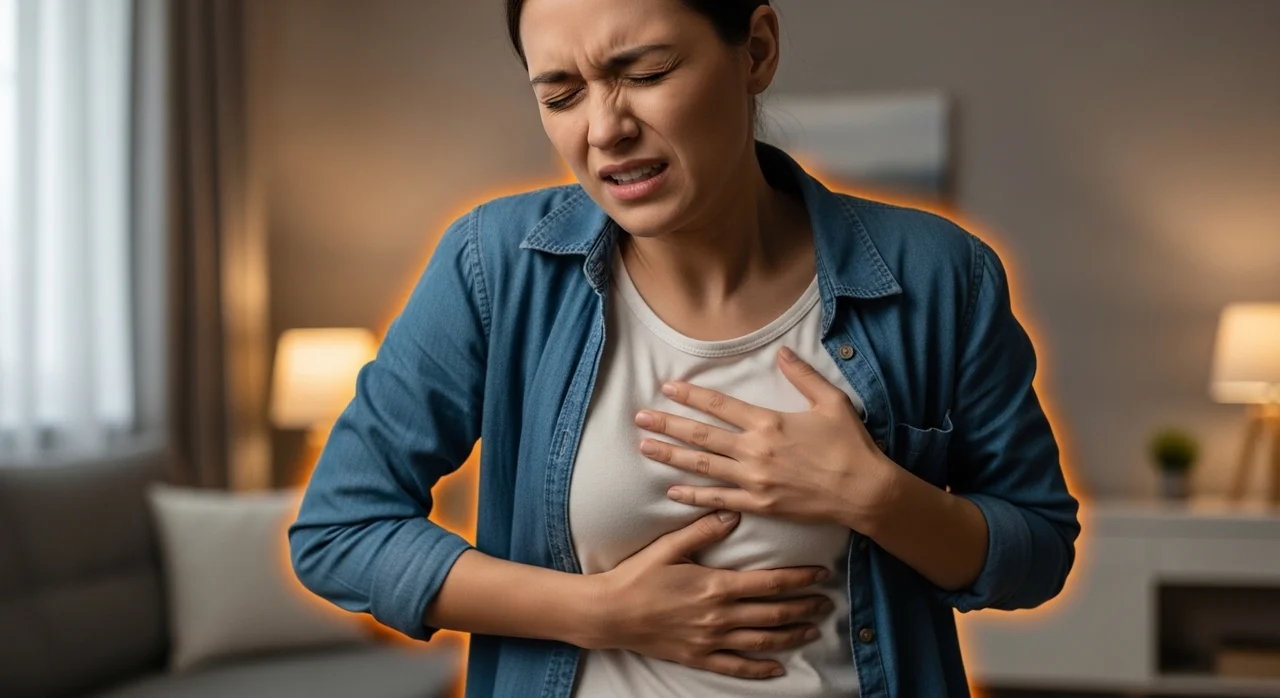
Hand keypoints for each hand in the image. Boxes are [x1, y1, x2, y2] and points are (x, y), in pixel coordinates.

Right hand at [588, 511, 833, 679]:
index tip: (821, 574)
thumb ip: (703, 531)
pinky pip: (736, 667)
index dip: (799, 579)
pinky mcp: (699, 658)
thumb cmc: (638, 575)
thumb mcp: (669, 546)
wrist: (610, 613)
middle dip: (804, 607)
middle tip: (827, 602)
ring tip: (813, 629)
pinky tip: (779, 668)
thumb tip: (734, 514)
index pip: (769, 582)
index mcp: (716, 585)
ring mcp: (711, 640)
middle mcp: (719, 616)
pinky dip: (760, 669)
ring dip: (792, 635)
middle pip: (774, 613)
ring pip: (763, 641)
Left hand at [635, 346, 898, 531]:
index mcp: (768, 422)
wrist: (865, 492)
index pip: (719, 405)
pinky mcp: (759, 505)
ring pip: (702, 466)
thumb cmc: (850, 445)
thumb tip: (782, 352)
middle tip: (640, 417)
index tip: (667, 387)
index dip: (691, 395)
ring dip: (670, 456)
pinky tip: (671, 490)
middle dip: (667, 425)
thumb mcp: (831, 402)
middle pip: (700, 436)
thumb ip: (803, 375)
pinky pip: (718, 500)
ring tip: (644, 447)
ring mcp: (753, 480)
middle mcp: (754, 451)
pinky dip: (693, 496)